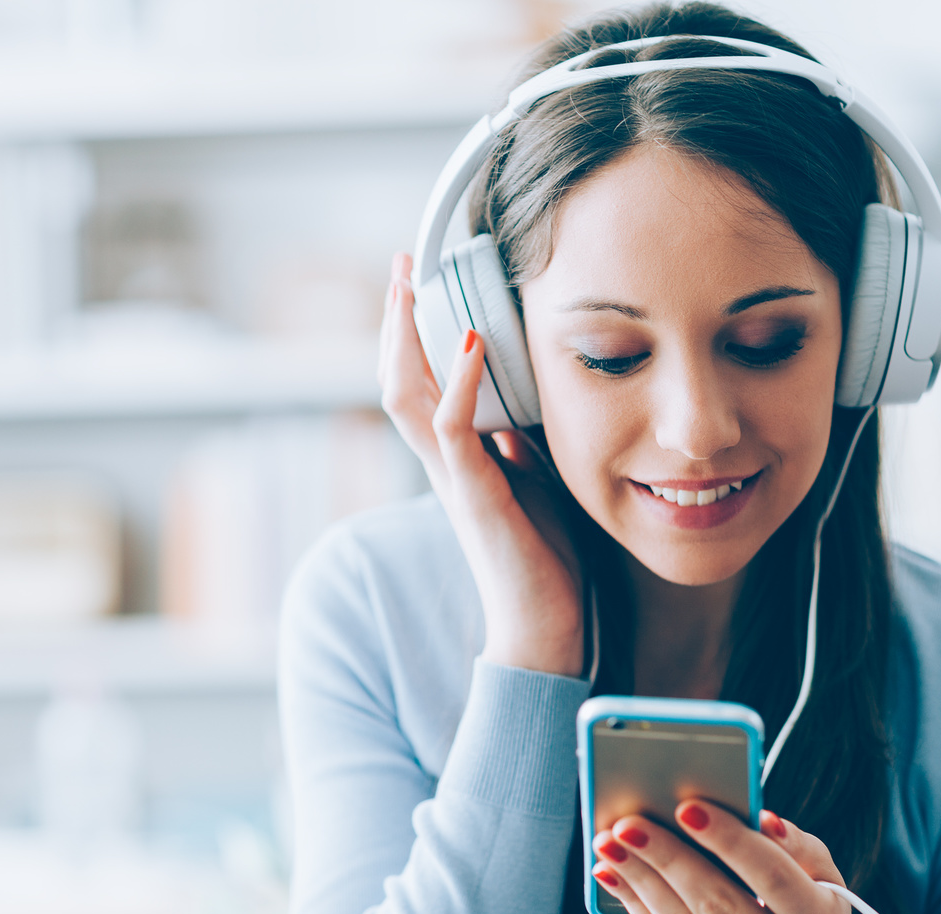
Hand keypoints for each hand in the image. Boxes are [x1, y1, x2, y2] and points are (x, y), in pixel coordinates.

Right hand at [377, 253, 582, 677]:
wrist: (544, 625)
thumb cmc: (544, 559)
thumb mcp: (536, 483)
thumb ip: (518, 447)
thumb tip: (515, 415)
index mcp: (456, 459)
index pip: (418, 384)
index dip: (411, 333)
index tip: (417, 281)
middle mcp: (442, 463)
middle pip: (395, 378)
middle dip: (395, 318)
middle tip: (401, 261)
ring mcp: (451, 478)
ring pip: (405, 396)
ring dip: (406, 336)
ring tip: (412, 284)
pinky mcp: (472, 493)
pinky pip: (450, 428)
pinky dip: (455, 381)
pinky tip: (466, 340)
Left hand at [591, 804, 864, 913]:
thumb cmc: (810, 911)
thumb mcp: (823, 877)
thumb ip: (796, 845)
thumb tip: (760, 817)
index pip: (773, 877)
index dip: (729, 841)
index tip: (686, 806)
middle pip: (718, 906)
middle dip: (667, 859)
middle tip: (627, 824)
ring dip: (639, 882)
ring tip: (608, 844)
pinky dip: (636, 906)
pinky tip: (613, 874)